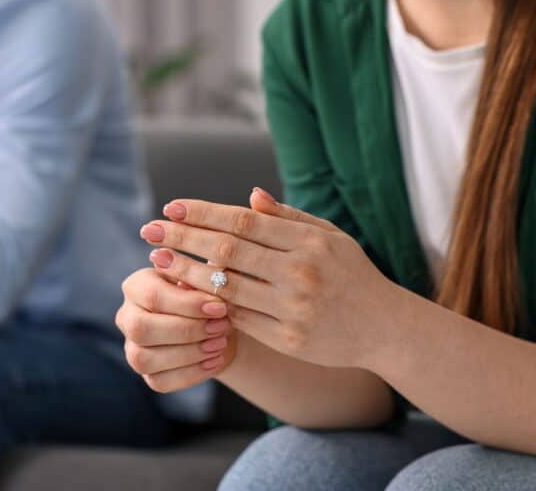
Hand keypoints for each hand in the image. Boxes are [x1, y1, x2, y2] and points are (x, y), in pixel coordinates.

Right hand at [116, 268, 237, 392]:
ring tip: (220, 343)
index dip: (188, 304)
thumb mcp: (209, 281)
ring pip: (145, 359)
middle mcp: (126, 317)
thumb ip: (201, 278)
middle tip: (221, 327)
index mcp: (136, 286)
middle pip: (141, 329)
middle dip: (186, 330)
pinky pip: (160, 382)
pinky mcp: (147, 374)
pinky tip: (215, 360)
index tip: (220, 308)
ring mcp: (132, 348)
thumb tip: (193, 277)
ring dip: (189, 353)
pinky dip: (192, 373)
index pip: (152, 296)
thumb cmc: (210, 295)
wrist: (218, 324)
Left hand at [139, 188, 402, 369]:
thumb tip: (249, 195)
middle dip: (183, 238)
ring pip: (225, 288)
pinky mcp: (288, 339)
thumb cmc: (352, 274)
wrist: (385, 327)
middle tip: (150, 231)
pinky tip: (187, 292)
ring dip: (186, 273)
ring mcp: (293, 309)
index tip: (171, 207)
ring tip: (160, 261)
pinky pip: (239, 319)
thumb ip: (288, 217)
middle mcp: (299, 273)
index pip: (243, 221)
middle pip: (227, 251)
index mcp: (308, 242)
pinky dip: (211, 304)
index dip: (203, 213)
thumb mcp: (330, 237)